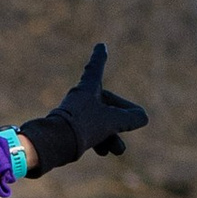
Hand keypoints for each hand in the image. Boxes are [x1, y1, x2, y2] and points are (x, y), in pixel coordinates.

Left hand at [14, 43, 148, 178]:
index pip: (96, 68)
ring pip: (100, 121)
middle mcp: (80, 99)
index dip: (100, 57)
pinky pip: (90, 132)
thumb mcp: (112, 121)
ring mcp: (75, 115)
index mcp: (87, 88)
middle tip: (133, 123)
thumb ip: (130, 118)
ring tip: (119, 150)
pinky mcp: (70, 131)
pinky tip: (105, 152)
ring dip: (112, 135)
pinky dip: (100, 140)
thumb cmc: (83, 126)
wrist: (54, 144)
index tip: (101, 46)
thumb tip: (142, 117)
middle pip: (106, 103)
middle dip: (121, 117)